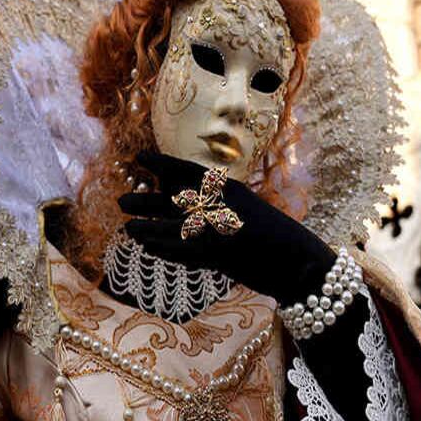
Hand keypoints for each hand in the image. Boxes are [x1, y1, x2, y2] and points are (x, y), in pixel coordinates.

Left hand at [119, 152, 336, 305]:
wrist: (299, 263)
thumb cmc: (275, 236)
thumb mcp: (246, 210)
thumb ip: (218, 204)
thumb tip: (186, 203)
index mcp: (229, 189)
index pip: (188, 171)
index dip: (160, 163)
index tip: (139, 157)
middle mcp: (220, 207)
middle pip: (171, 200)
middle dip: (144, 201)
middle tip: (120, 201)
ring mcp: (217, 233)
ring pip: (168, 228)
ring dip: (146, 229)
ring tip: (127, 228)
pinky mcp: (217, 258)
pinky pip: (179, 253)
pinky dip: (162, 250)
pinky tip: (148, 249)